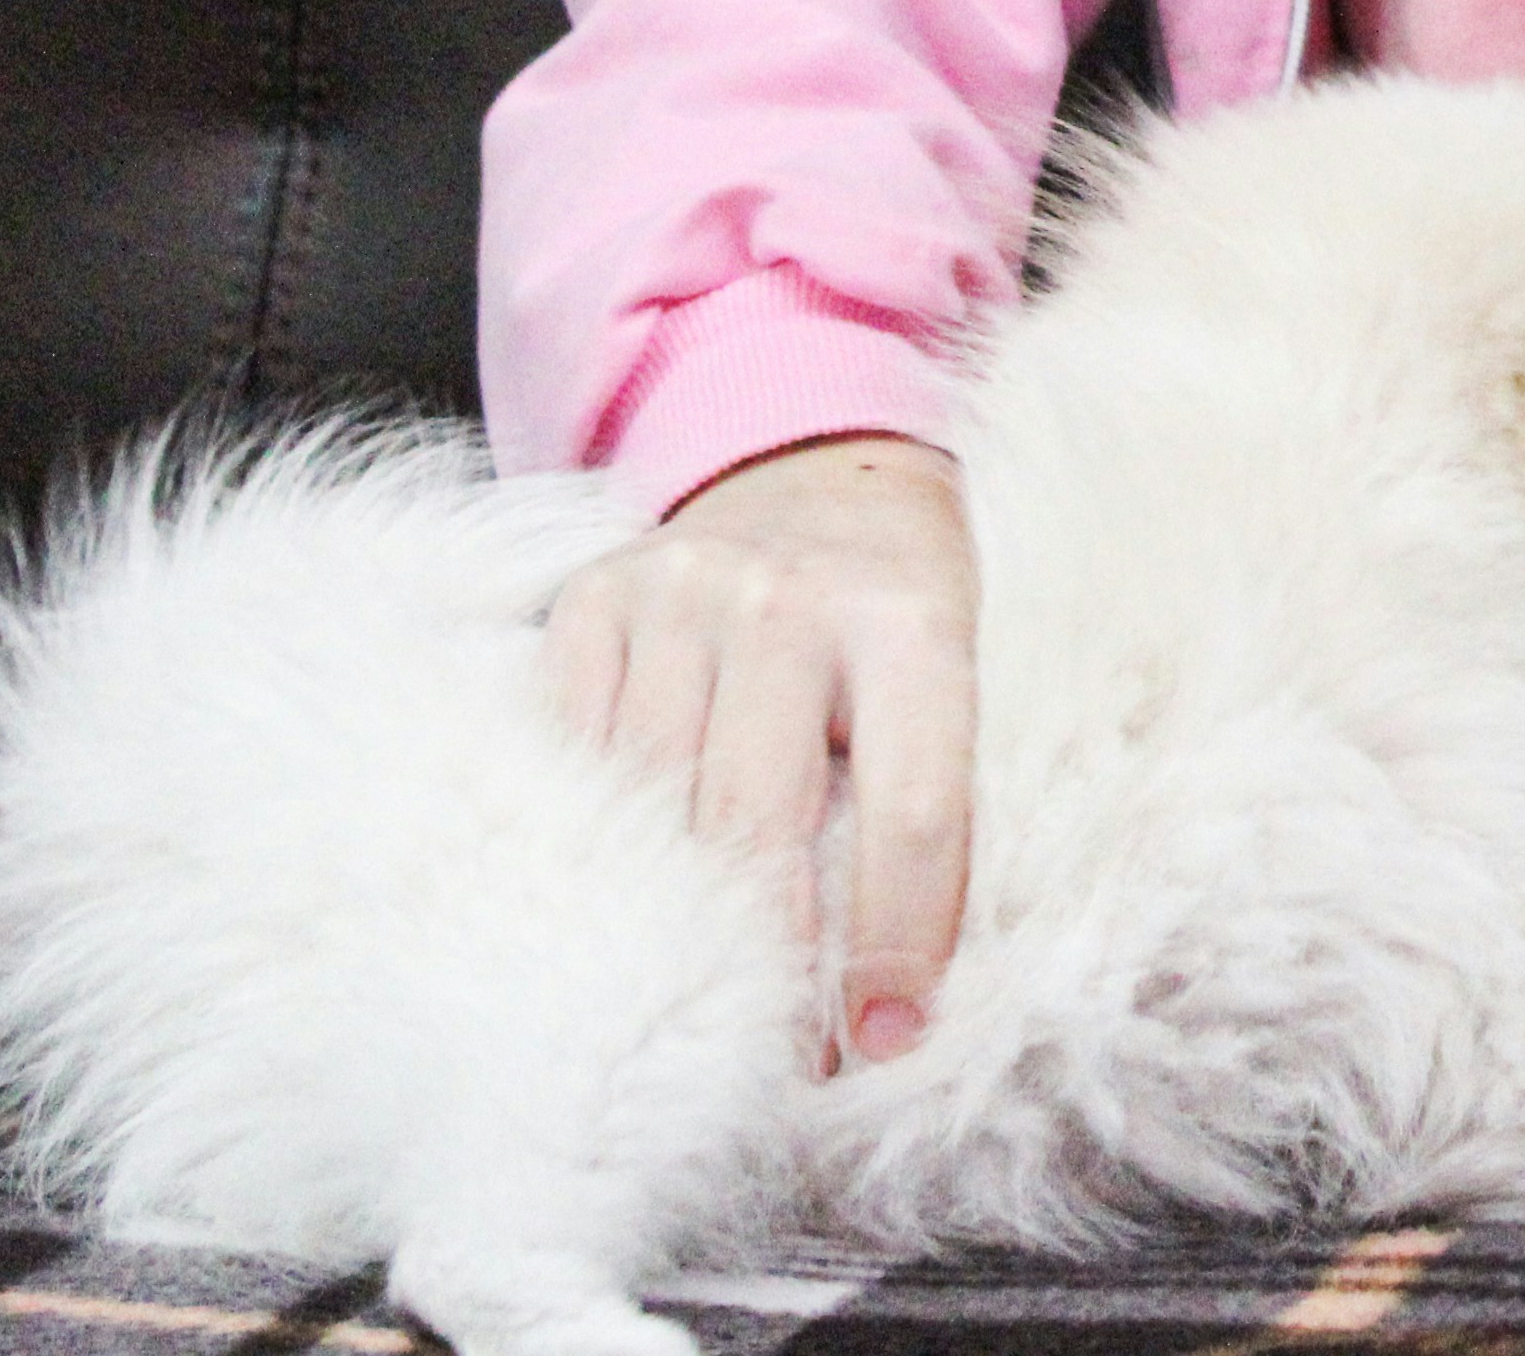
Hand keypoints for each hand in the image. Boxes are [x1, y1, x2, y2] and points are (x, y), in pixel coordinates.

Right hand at [541, 432, 976, 1075]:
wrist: (816, 471)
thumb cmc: (892, 612)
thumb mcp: (950, 681)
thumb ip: (920, 812)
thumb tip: (888, 1006)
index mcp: (910, 623)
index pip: (912, 808)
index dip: (897, 941)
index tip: (883, 1041)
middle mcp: (789, 598)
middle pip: (760, 819)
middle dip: (769, 958)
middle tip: (777, 1053)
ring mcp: (679, 592)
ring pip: (654, 798)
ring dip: (670, 910)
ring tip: (689, 987)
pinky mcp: (594, 597)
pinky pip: (574, 748)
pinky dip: (592, 831)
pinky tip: (613, 888)